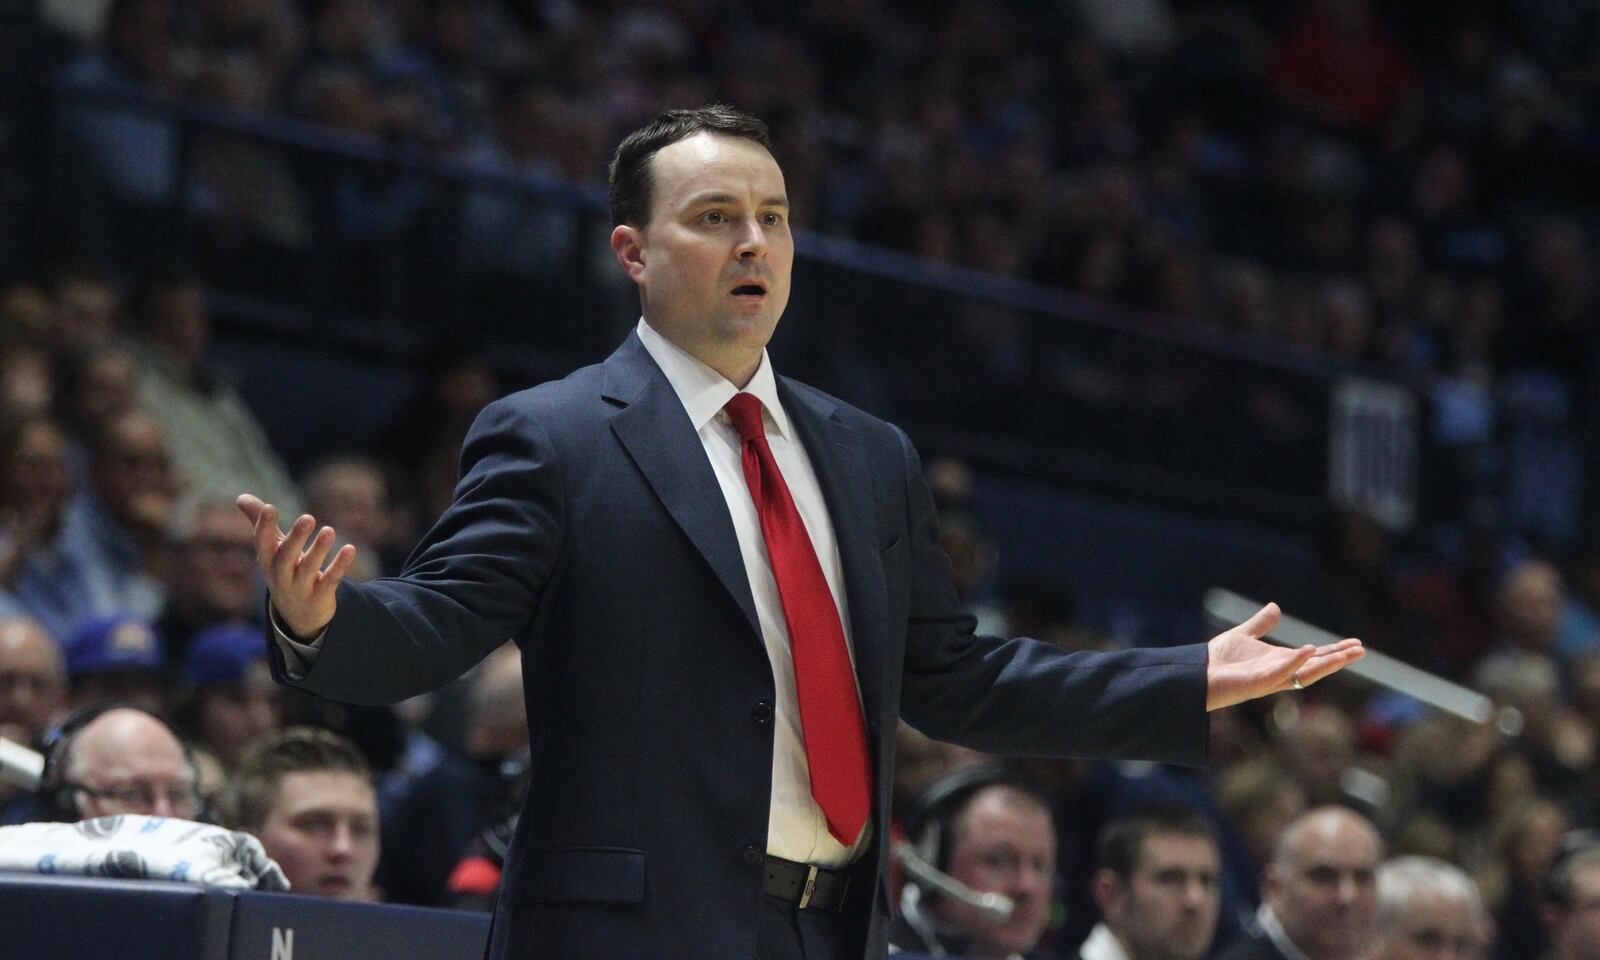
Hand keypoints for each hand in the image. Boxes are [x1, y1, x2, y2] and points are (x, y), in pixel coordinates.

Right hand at [237, 493, 356, 639]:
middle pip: (286, 557)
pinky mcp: (320, 597)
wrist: (298, 617)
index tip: (269, 507)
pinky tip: (350, 549)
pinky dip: (339, 566)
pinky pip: (330, 581)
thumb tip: (241, 497)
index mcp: (268, 562)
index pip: (262, 544)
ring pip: (309, 569)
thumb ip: (262, 525)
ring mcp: (300, 589)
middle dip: (295, 538)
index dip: (264, 527)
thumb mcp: (272, 551)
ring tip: (329, 530)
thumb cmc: (285, 572)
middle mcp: (281, 576)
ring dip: (319, 550)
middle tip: (308, 517)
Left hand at [1205, 603, 1363, 710]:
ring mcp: (1270, 679)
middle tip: (1361, 650)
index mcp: (1278, 661)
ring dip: (1327, 664)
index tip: (1355, 643)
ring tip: (1348, 655)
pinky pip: (1281, 673)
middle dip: (1338, 659)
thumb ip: (1260, 625)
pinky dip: (1295, 662)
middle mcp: (1279, 672)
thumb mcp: (1243, 636)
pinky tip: (1309, 650)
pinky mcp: (1257, 683)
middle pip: (1315, 667)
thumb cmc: (1218, 661)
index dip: (1334, 650)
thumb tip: (1276, 607)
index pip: (1313, 656)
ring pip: (1305, 673)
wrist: (1196, 674)